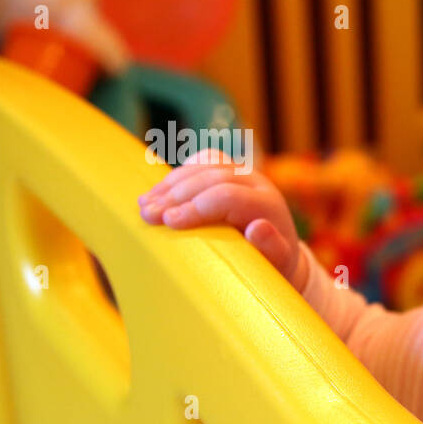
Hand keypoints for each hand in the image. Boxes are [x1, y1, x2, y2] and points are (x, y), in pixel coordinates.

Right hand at [138, 149, 307, 290]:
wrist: (277, 251)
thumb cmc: (273, 263)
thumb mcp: (277, 263)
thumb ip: (271, 248)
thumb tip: (259, 228)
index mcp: (268, 205)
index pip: (228, 196)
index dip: (196, 207)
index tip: (169, 223)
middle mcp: (257, 182)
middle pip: (212, 177)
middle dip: (176, 195)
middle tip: (148, 215)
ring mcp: (243, 172)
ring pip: (204, 165)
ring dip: (170, 184)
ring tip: (144, 205)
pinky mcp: (230, 169)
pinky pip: (203, 160)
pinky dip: (179, 175)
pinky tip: (159, 191)